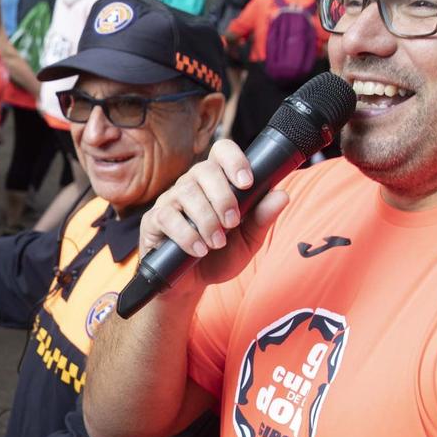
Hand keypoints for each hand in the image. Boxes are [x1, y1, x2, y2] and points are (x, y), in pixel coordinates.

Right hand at [136, 138, 288, 295]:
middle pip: (204, 170)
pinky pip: (167, 217)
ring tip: (217, 243)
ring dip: (206, 219)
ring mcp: (170, 200)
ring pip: (186, 193)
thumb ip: (263, 218)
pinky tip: (199, 250)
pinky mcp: (154, 221)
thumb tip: (282, 195)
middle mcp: (191, 185)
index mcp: (216, 182)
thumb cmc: (219, 257)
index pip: (222, 151)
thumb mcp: (248, 240)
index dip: (234, 160)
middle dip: (223, 197)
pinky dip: (187, 235)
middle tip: (232, 223)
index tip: (247, 182)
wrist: (192, 285)